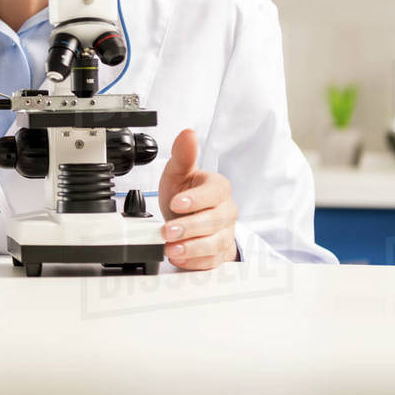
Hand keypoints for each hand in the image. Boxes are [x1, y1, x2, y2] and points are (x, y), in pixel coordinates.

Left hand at [157, 129, 238, 269]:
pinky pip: (212, 260)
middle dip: (190, 227)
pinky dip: (195, 262)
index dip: (196, 199)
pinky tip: (179, 257)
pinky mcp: (219, 253)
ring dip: (192, 247)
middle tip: (168, 231)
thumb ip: (183, 155)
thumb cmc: (185, 194)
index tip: (176, 203)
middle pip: (215, 220)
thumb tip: (188, 133)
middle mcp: (226, 211)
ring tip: (172, 248)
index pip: (214, 193)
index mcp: (218, 188)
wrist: (189, 219)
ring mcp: (225, 233)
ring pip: (215, 243)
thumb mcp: (178, 173)